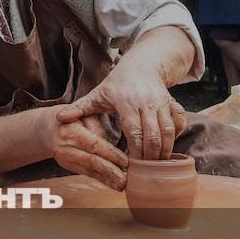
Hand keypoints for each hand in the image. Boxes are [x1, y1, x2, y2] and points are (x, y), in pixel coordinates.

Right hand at [42, 109, 128, 190]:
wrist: (49, 127)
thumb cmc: (72, 118)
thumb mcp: (84, 114)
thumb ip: (97, 129)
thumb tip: (110, 148)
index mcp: (70, 131)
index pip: (94, 145)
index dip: (110, 154)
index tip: (126, 162)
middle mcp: (65, 148)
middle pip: (91, 161)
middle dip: (110, 172)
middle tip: (125, 180)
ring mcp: (65, 159)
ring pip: (90, 171)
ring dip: (107, 179)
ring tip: (122, 185)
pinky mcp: (68, 166)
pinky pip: (87, 173)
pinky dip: (101, 180)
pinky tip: (113, 184)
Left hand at [56, 65, 187, 160]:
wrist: (141, 67)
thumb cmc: (116, 85)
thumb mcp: (97, 94)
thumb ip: (79, 108)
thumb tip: (59, 118)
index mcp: (126, 102)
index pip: (133, 131)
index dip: (135, 151)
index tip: (131, 166)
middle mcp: (146, 102)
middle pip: (153, 135)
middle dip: (151, 156)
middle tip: (146, 172)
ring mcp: (162, 102)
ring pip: (168, 130)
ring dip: (165, 150)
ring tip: (157, 165)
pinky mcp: (172, 102)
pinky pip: (180, 122)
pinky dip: (177, 136)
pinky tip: (169, 147)